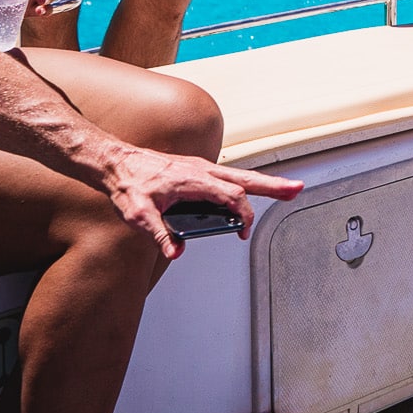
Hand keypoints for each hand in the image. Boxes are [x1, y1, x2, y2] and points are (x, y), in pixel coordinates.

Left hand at [96, 140, 303, 258]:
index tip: (241, 232)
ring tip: (285, 189)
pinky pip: (228, 176)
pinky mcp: (196, 170)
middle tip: (297, 189)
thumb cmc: (127, 184)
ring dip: (263, 183)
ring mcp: (201, 168)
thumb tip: (176, 251)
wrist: (116, 162)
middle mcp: (201, 170)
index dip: (242, 214)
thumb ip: (159, 234)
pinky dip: (245, 182)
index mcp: (193, 179)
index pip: (230, 196)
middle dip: (273, 185)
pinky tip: (248, 190)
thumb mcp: (138, 214)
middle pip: (246, 178)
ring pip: (239, 175)